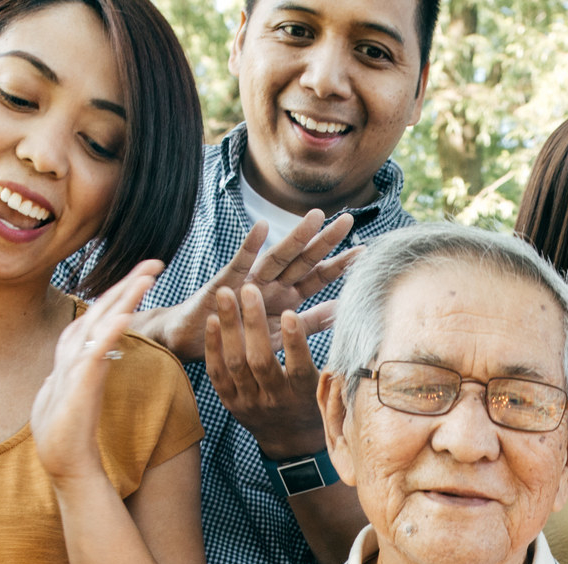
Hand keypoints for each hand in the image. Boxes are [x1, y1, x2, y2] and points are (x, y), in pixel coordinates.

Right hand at [32, 261, 160, 483]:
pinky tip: (126, 315)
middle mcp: (73, 354)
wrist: (66, 465)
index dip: (122, 293)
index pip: (101, 315)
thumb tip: (93, 358)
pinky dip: (110, 332)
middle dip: (128, 283)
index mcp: (76, 355)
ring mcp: (74, 367)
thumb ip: (85, 372)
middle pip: (102, 308)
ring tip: (148, 276)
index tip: (146, 275)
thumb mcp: (79, 393)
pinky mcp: (78, 385)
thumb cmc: (69, 434)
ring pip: (101, 322)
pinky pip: (96, 353)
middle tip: (156, 262)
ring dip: (124, 298)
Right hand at [146, 210, 357, 363]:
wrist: (203, 341)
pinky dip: (249, 246)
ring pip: (277, 256)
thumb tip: (344, 312)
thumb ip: (312, 321)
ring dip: (296, 237)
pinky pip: (239, 263)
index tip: (365, 251)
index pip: (319, 277)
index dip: (340, 265)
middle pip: (304, 260)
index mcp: (288, 295)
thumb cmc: (243, 335)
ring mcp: (250, 280)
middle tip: (348, 220)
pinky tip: (261, 227)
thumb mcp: (283, 331)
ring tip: (315, 217)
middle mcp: (272, 283)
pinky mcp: (225, 283)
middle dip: (325, 241)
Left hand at [206, 292, 334, 458]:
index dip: (294, 342)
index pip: (298, 368)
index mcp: (302, 397)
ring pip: (236, 363)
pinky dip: (212, 346)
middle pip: (260, 361)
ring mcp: (249, 402)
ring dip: (229, 327)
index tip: (290, 313)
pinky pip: (218, 373)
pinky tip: (211, 320)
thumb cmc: (314, 407)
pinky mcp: (230, 402)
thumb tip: (348, 327)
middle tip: (249, 290)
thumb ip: (333, 363)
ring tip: (224, 294)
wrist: (290, 443)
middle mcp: (274, 400)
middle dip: (254, 324)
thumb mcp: (329, 391)